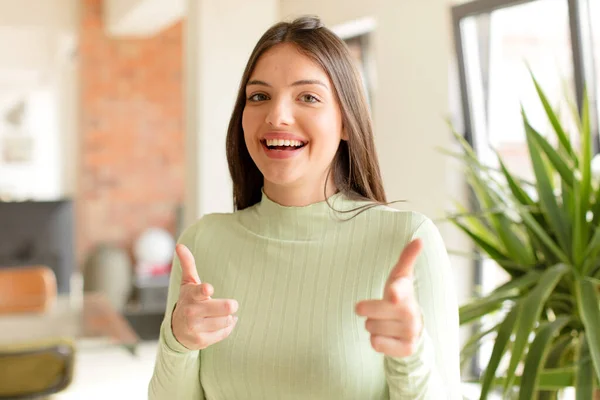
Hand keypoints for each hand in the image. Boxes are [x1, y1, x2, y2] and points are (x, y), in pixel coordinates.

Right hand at [171, 244, 238, 349]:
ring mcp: (196, 328)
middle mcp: (192, 312)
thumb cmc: (188, 301)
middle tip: (232, 304)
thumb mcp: (187, 283)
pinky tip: (224, 323)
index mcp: (191, 296)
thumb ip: (187, 264)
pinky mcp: (201, 341)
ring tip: (225, 314)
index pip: (199, 292)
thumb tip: (180, 245)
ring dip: (229, 317)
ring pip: (226, 321)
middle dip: (231, 306)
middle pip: (223, 309)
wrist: (177, 330)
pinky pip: (224, 333)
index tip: (209, 289)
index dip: (204, 290)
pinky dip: (228, 327)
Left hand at [355, 239, 423, 357]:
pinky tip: (388, 336)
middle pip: (369, 314)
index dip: (395, 293)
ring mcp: (410, 331)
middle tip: (379, 310)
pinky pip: (377, 344)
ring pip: (370, 328)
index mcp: (405, 293)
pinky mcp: (407, 348)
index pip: (398, 291)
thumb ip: (406, 259)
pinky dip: (377, 341)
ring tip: (386, 322)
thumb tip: (419, 239)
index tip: (393, 294)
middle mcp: (410, 312)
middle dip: (368, 312)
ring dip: (373, 326)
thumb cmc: (400, 297)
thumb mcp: (400, 278)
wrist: (414, 328)